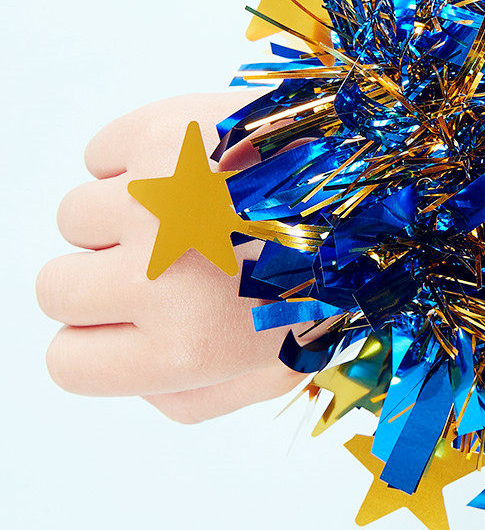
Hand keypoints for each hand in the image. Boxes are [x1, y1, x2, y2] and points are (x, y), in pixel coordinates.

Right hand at [36, 91, 309, 422]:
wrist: (383, 185)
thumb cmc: (331, 279)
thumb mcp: (273, 376)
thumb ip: (186, 400)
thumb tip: (127, 375)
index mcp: (184, 349)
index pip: (67, 362)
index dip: (97, 341)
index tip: (129, 319)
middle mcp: (157, 275)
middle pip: (55, 286)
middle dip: (103, 276)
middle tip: (166, 259)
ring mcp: (157, 195)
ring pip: (75, 215)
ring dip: (125, 215)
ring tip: (196, 207)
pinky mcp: (167, 129)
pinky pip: (100, 153)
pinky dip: (133, 159)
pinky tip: (193, 166)